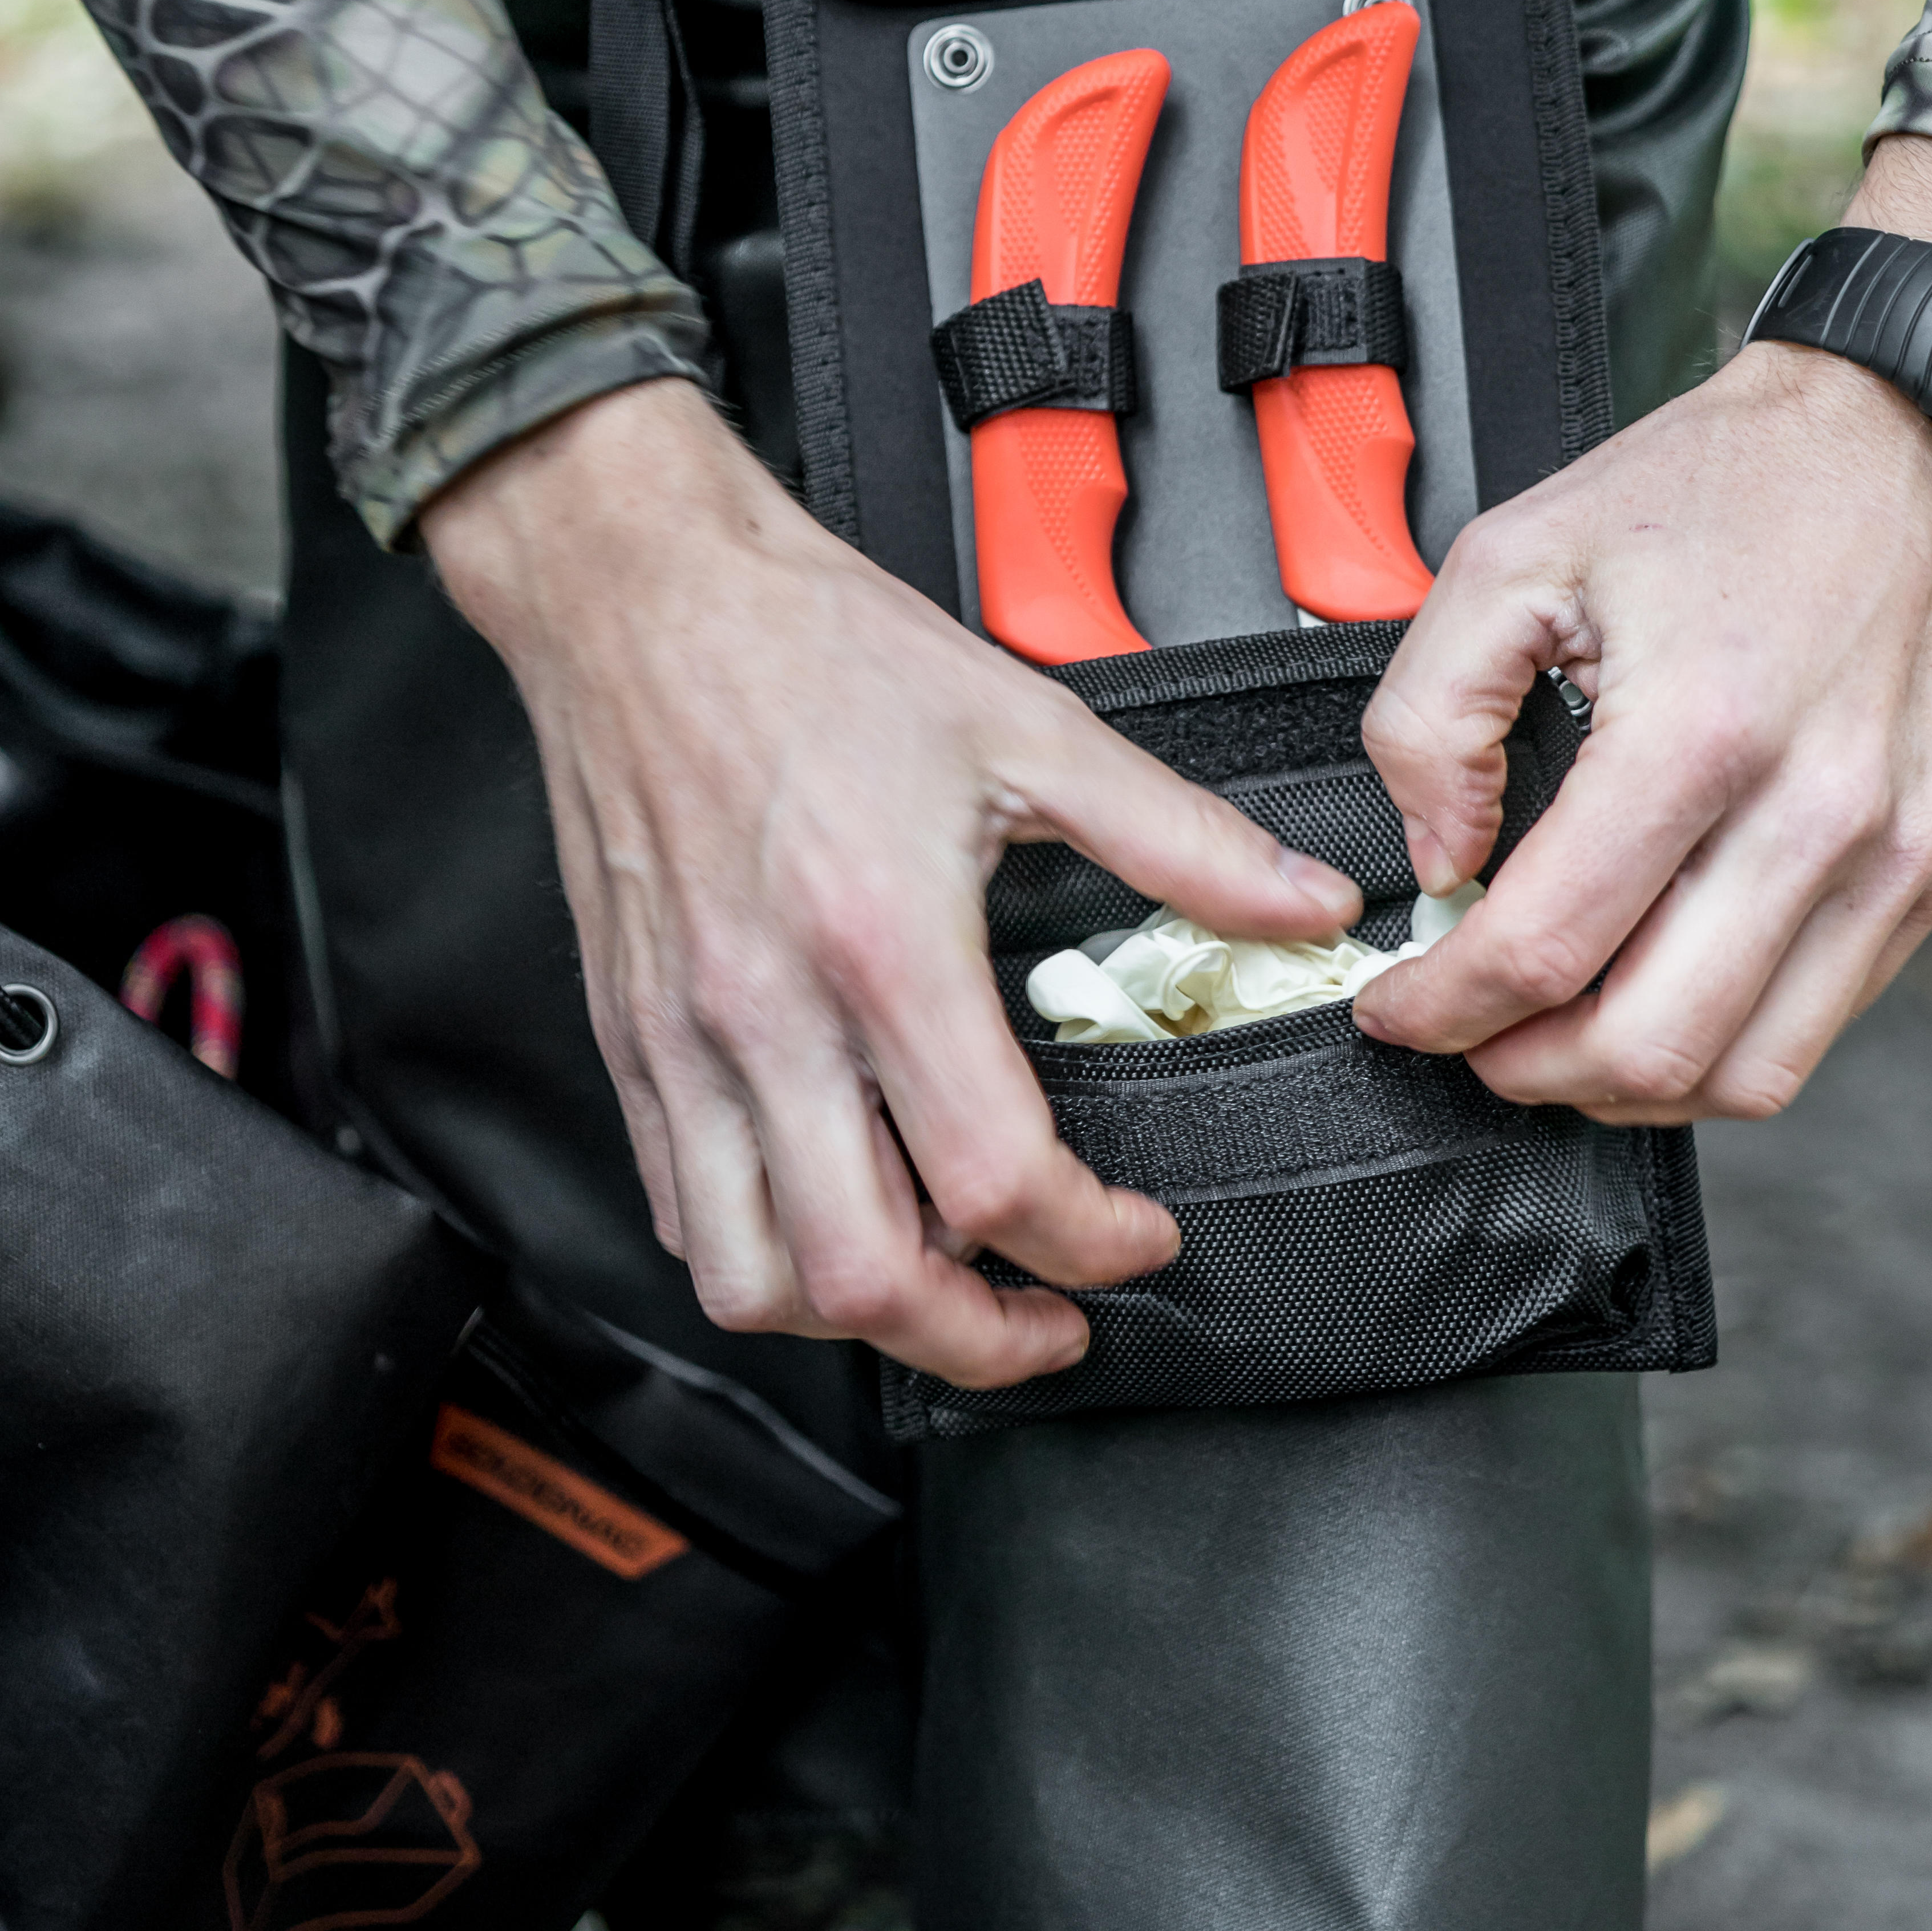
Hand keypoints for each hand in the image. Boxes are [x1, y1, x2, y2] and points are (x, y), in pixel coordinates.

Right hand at [422, 381, 1356, 1385]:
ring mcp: (683, 1040)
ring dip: (857, 1321)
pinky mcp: (629, 1037)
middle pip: (865, 1277)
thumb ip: (1178, 839)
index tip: (1136, 1236)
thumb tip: (1302, 904)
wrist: (641, 591)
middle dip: (981, 1338)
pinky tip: (829, 1213)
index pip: (996, 1178)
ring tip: (939, 1290)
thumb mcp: (1027, 726)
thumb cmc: (812, 647)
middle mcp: (768, 1015)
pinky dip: (757, 1254)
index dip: (1090, 1244)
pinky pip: (677, 1208)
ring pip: (748, 1279)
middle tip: (1052, 1318)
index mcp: (880, 945)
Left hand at [1352, 139, 1931, 1121]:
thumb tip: (1441, 861)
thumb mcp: (1514, 553)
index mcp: (1698, 732)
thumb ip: (1431, 715)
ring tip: (1554, 1035)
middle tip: (1466, 1037)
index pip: (1546, 946)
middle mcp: (1816, 813)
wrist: (1906, 436)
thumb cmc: (1720, 485)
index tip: (1396, 1008)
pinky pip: (1818, 1026)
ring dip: (1625, 1083)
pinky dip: (1719, 1044)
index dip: (1444, 1008)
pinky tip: (1654, 989)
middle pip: (1648, 1044)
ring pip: (1745, 1072)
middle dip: (1526, 1070)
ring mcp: (1893, 856)